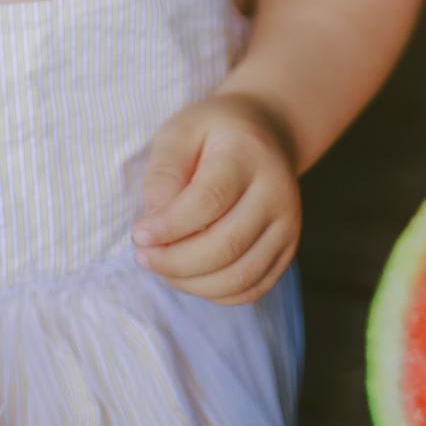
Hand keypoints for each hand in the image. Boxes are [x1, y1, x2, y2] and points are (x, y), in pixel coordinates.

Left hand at [131, 90, 301, 304]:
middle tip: (143, 256)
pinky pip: (251, 288)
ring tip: (162, 265)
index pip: (209, 202)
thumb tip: (154, 226)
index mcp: (246, 156)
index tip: (138, 235)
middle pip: (226, 246)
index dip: (170, 227)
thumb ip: (164, 174)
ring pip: (240, 276)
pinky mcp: (287, 250)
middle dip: (176, 261)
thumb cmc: (213, 132)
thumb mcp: (179, 132)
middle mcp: (276, 193)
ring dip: (192, 282)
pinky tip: (189, 275)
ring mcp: (287, 225)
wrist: (266, 132)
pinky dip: (215, 293)